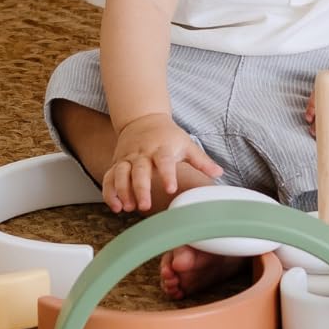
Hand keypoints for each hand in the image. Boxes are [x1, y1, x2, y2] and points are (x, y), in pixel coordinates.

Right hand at [103, 114, 220, 212]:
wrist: (143, 119)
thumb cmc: (167, 136)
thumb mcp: (186, 144)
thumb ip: (201, 160)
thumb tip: (219, 173)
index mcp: (161, 148)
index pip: (164, 161)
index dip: (167, 174)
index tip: (171, 188)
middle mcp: (142, 153)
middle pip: (139, 170)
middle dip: (141, 188)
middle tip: (145, 206)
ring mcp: (127, 158)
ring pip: (120, 174)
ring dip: (123, 191)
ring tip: (128, 208)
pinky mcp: (116, 163)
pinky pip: (109, 177)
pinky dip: (109, 192)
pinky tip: (115, 206)